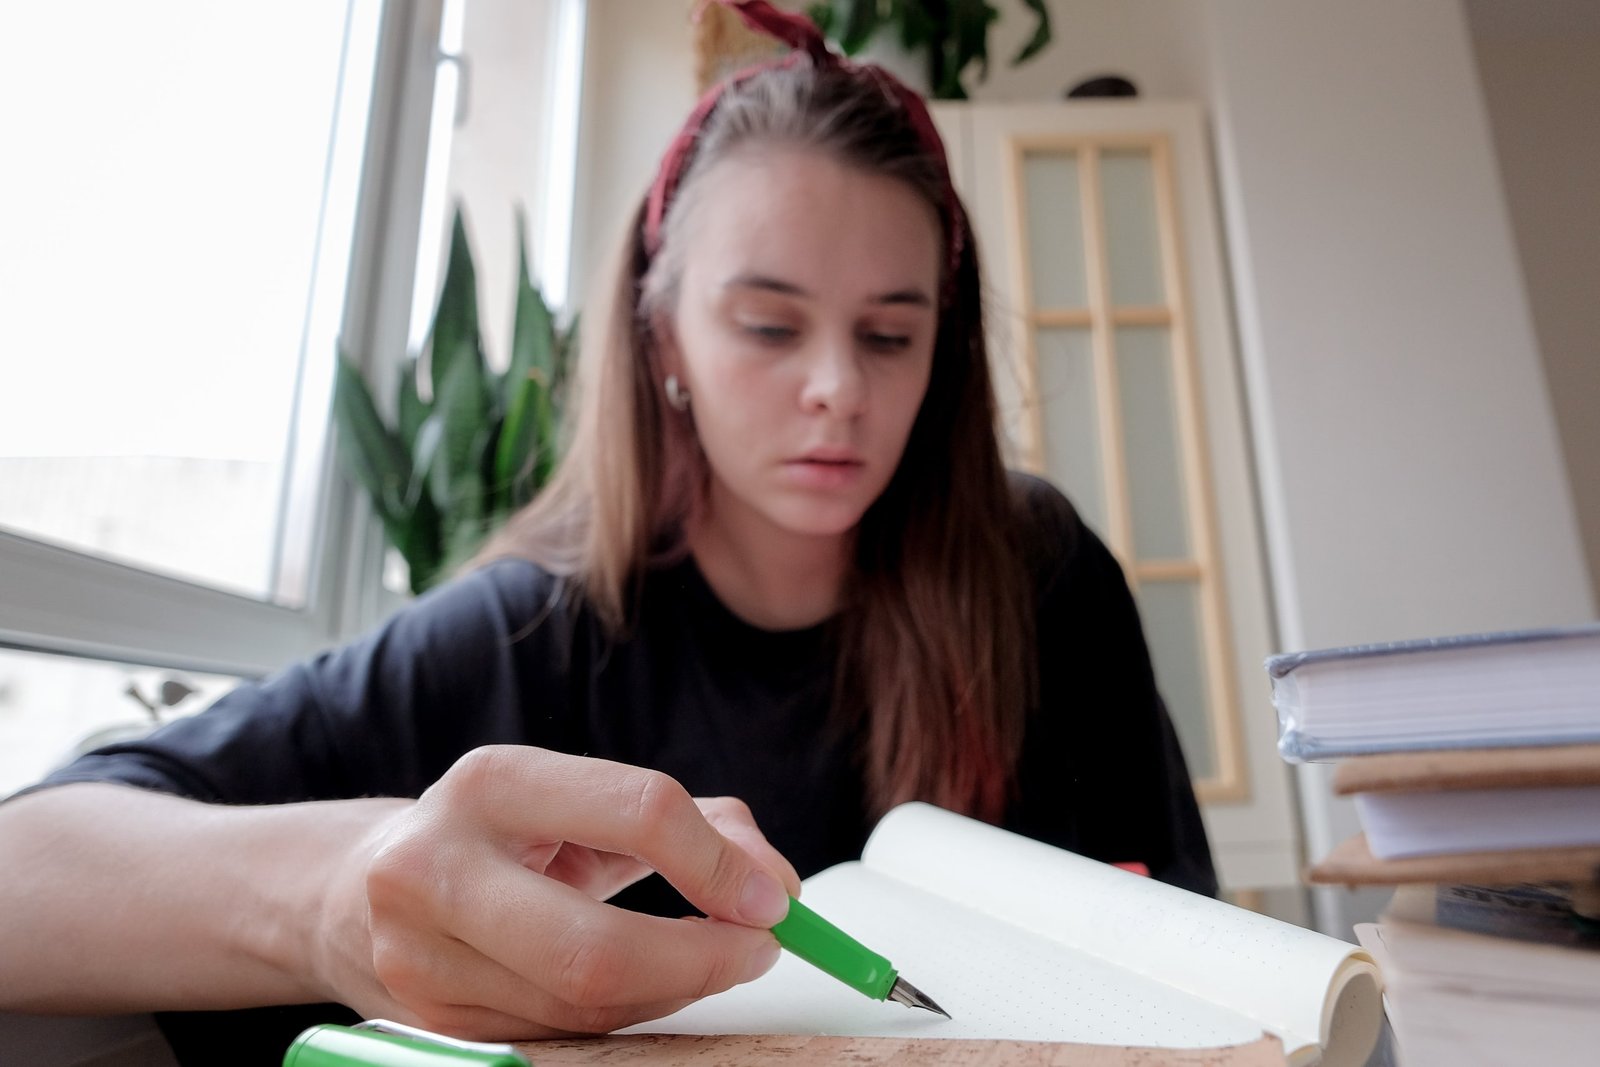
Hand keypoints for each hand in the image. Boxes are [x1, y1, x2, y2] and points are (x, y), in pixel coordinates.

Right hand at [315, 746, 800, 1038]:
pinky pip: (558, 1037)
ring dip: (672, 993)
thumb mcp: (587, 799)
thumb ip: (698, 824)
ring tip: (705, 960)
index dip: (722, 865)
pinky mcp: (427, 1025)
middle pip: (599, 947)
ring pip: (583, 1007)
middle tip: (758, 950)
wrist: (355, 888)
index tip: (772, 899)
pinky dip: (623, 1016)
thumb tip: (775, 888)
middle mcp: (437, 866)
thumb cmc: (502, 835)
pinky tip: (644, 985)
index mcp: (492, 782)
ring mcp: (420, 957)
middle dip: (703, 961)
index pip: (638, 812)